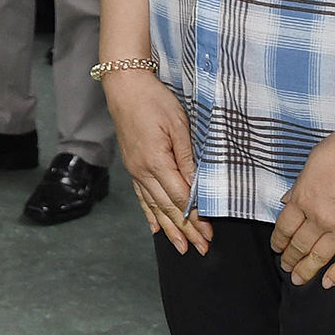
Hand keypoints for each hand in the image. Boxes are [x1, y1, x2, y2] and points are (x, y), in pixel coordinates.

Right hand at [106, 68, 212, 254]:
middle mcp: (142, 170)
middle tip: (201, 249)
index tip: (209, 234)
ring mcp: (135, 169)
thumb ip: (187, 158)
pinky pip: (141, 196)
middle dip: (185, 230)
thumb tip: (197, 187)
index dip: (195, 218)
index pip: (179, 198)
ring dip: (168, 229)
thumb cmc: (154, 100)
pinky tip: (155, 228)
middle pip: (166, 208)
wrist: (125, 85)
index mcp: (156, 161)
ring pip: (153, 206)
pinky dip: (149, 214)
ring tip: (181, 247)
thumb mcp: (178, 125)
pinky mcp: (132, 165)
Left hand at [271, 122, 334, 286]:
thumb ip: (300, 185)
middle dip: (290, 258)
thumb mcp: (313, 162)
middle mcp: (319, 217)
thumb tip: (288, 200)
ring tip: (299, 279)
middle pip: (300, 244)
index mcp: (303, 198)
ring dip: (307, 269)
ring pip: (320, 256)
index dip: (278, 240)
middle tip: (285, 267)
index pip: (285, 226)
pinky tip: (328, 283)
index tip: (276, 248)